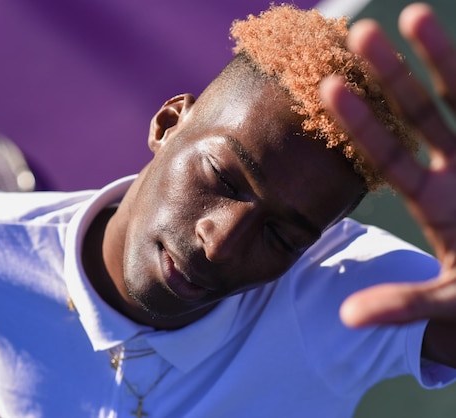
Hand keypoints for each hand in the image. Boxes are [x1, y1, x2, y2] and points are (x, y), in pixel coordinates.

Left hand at [320, 3, 455, 326]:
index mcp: (435, 200)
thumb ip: (404, 304)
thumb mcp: (452, 300)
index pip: (388, 155)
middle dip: (392, 76)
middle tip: (358, 33)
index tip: (327, 88)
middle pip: (419, 115)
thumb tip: (346, 320)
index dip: (360, 123)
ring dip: (443, 59)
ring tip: (414, 14)